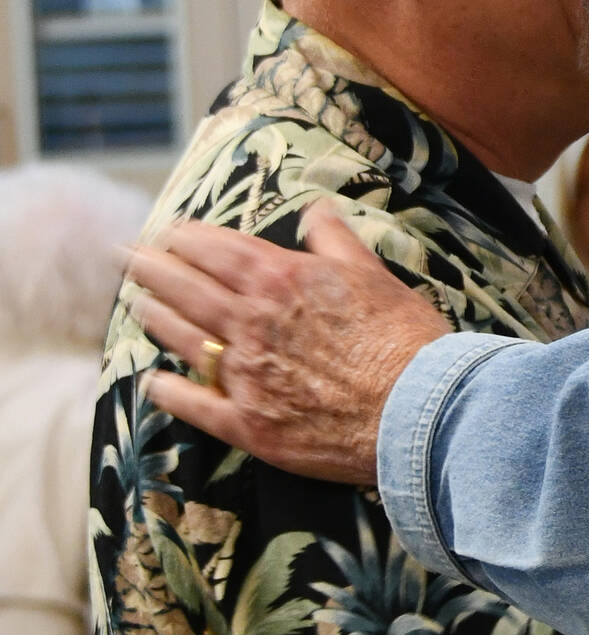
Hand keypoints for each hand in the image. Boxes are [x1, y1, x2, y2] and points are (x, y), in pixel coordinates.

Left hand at [130, 206, 450, 486]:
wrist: (418, 408)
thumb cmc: (404, 337)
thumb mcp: (375, 273)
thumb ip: (336, 241)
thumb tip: (316, 211)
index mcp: (281, 280)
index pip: (218, 249)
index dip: (188, 237)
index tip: (169, 229)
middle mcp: (251, 322)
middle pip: (187, 288)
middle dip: (152, 268)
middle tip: (125, 255)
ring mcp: (244, 374)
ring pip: (183, 338)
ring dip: (155, 316)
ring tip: (137, 302)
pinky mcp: (248, 423)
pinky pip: (195, 404)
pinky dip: (170, 392)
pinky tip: (154, 382)